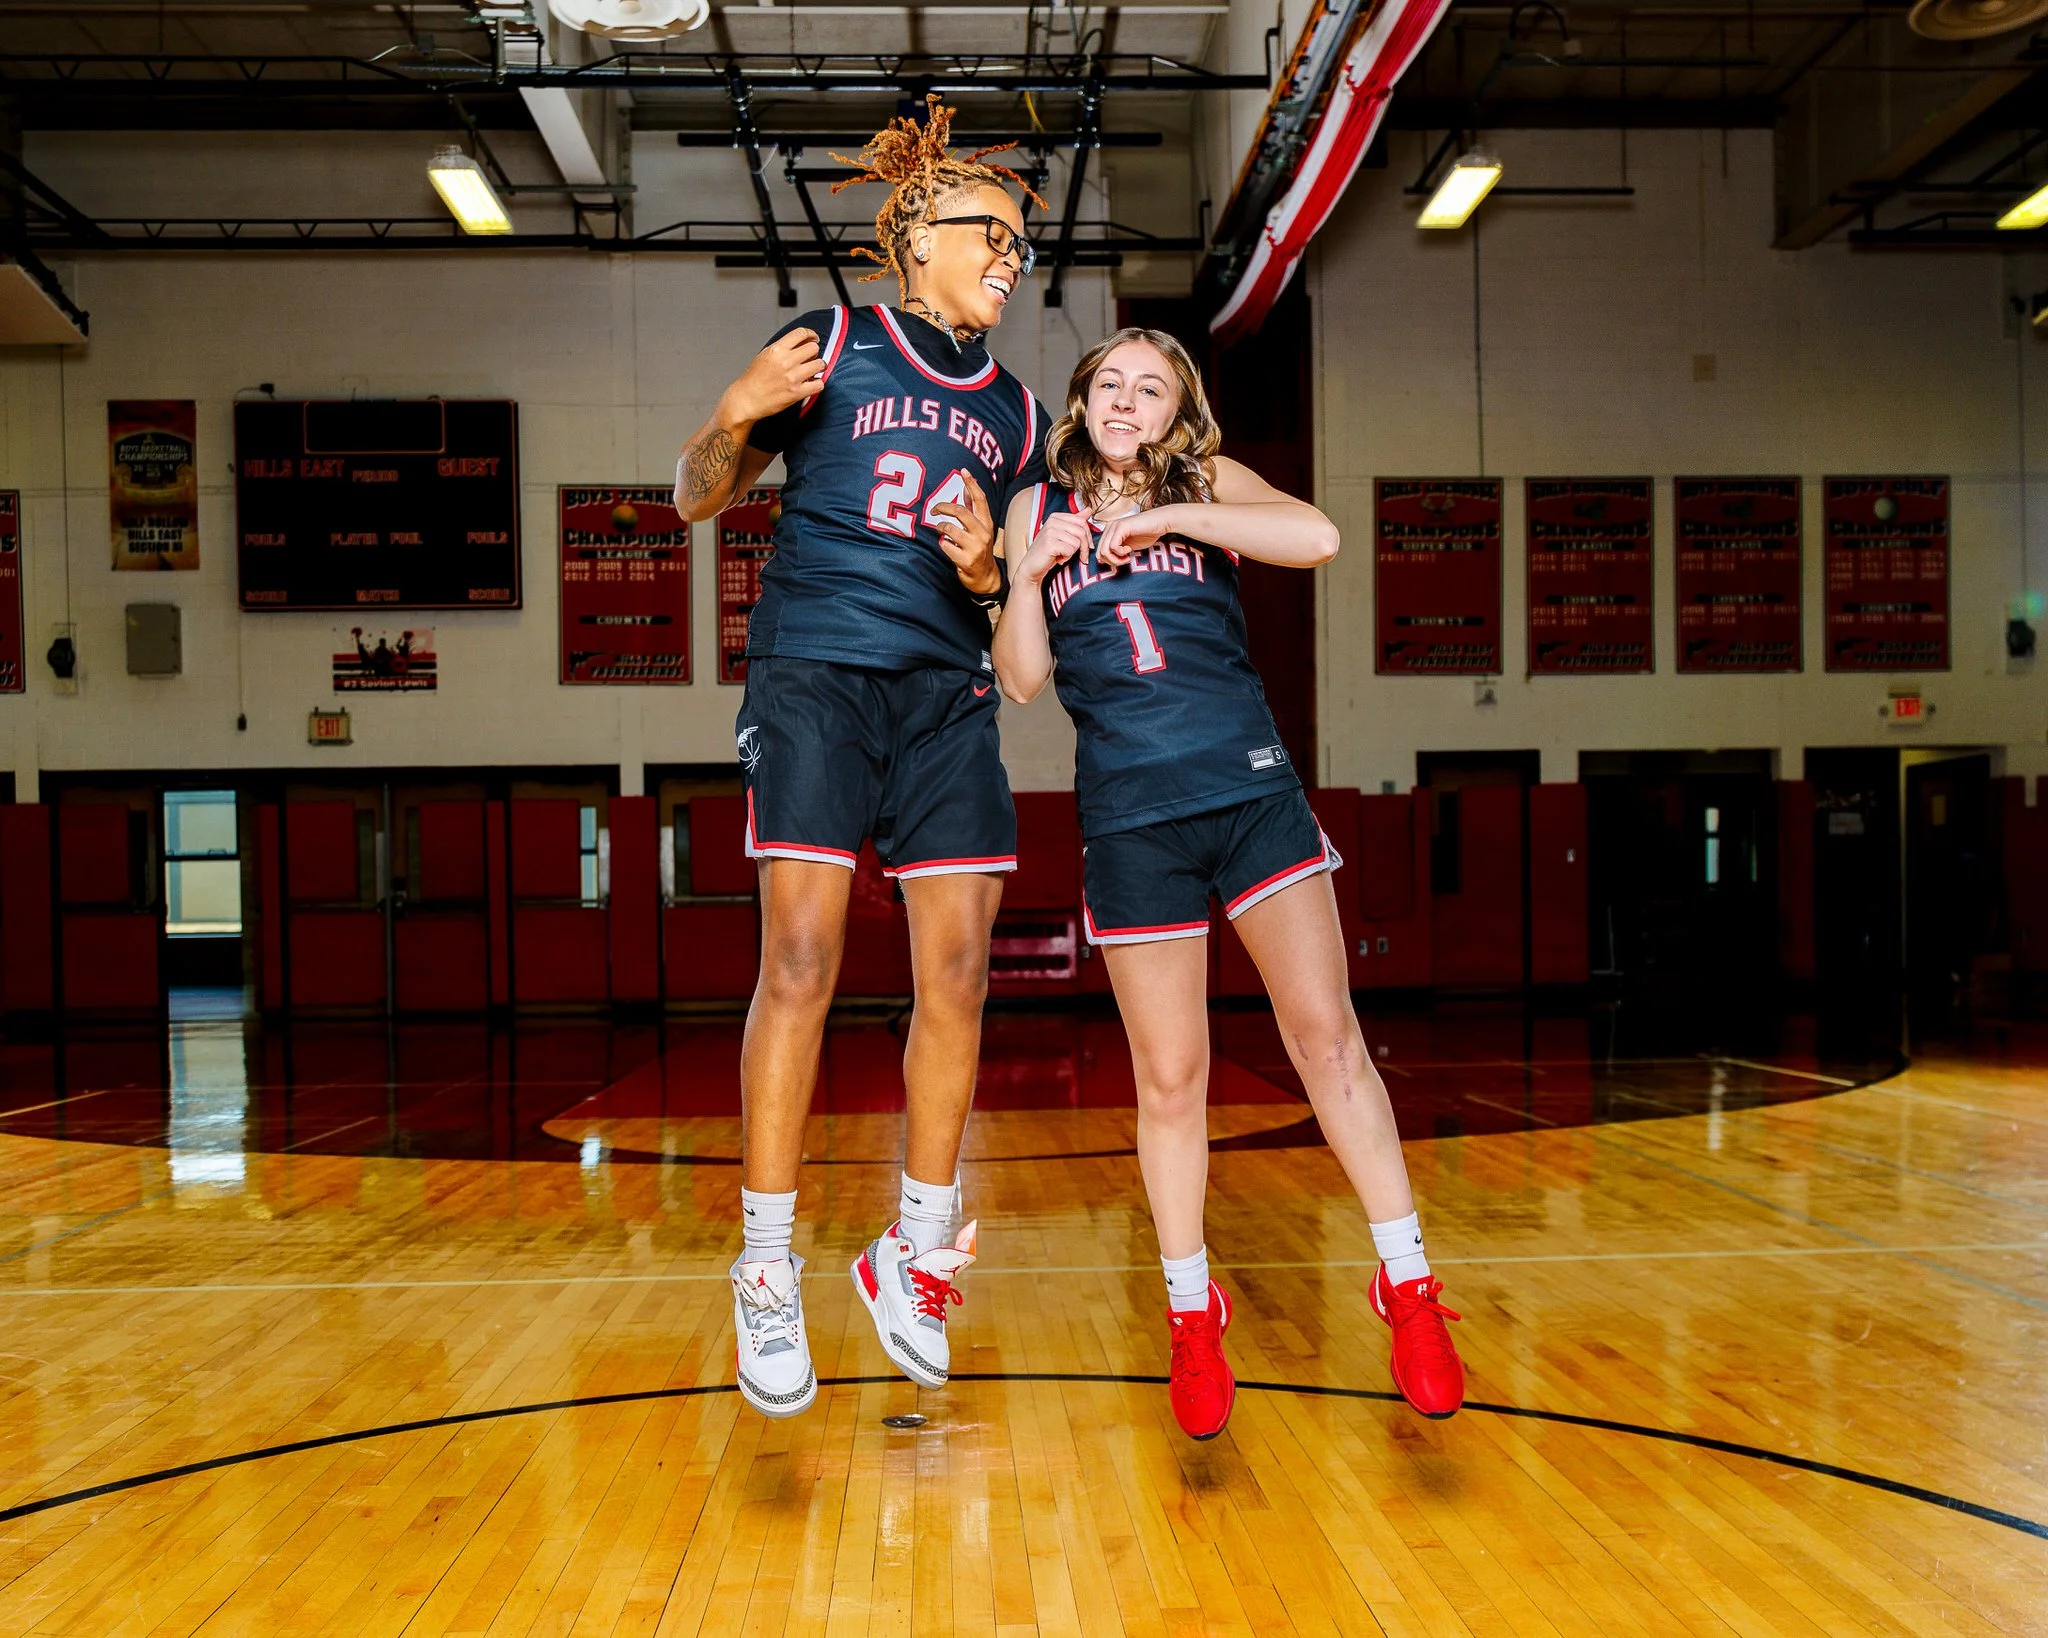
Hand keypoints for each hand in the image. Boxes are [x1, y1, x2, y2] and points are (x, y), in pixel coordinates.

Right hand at [723, 328, 824, 422]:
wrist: (747, 399)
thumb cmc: (754, 379)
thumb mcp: (765, 355)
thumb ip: (782, 348)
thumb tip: (800, 343)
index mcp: (777, 350)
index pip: (801, 333)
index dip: (811, 334)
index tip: (813, 338)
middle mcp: (786, 361)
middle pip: (813, 348)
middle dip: (814, 352)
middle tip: (811, 357)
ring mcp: (793, 377)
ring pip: (820, 364)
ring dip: (819, 366)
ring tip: (813, 370)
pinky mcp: (797, 392)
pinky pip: (819, 384)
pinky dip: (818, 383)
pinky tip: (812, 383)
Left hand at [931, 473, 998, 594]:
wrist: (985, 577)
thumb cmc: (979, 549)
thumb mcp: (980, 528)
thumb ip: (973, 509)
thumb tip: (966, 489)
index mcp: (986, 523)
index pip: (979, 499)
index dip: (971, 484)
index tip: (963, 471)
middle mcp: (982, 533)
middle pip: (960, 512)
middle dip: (943, 507)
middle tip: (934, 509)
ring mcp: (975, 547)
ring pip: (949, 529)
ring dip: (940, 528)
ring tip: (939, 530)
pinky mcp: (966, 560)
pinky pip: (945, 545)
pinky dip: (942, 543)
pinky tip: (946, 546)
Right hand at [1019, 504, 1091, 584]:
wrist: (1031, 566)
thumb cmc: (1048, 552)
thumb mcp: (1063, 535)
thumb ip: (1075, 522)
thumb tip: (1089, 510)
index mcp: (1056, 517)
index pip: (1082, 522)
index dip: (1088, 537)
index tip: (1087, 547)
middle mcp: (1053, 521)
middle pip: (1081, 532)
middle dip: (1085, 547)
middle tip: (1081, 557)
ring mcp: (1050, 531)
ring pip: (1076, 542)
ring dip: (1072, 553)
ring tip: (1061, 555)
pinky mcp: (1050, 543)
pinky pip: (1070, 550)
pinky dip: (1066, 558)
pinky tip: (1058, 559)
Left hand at [1093, 506, 1178, 570]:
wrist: (1161, 523)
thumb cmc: (1147, 534)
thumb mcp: (1128, 546)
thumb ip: (1116, 552)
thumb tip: (1104, 561)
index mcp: (1109, 531)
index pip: (1099, 552)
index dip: (1110, 561)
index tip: (1122, 561)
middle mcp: (1109, 527)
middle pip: (1099, 553)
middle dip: (1112, 562)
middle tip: (1125, 561)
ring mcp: (1114, 526)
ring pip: (1104, 551)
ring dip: (1116, 559)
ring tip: (1127, 557)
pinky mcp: (1120, 527)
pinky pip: (1113, 546)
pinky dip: (1121, 553)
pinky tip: (1130, 549)